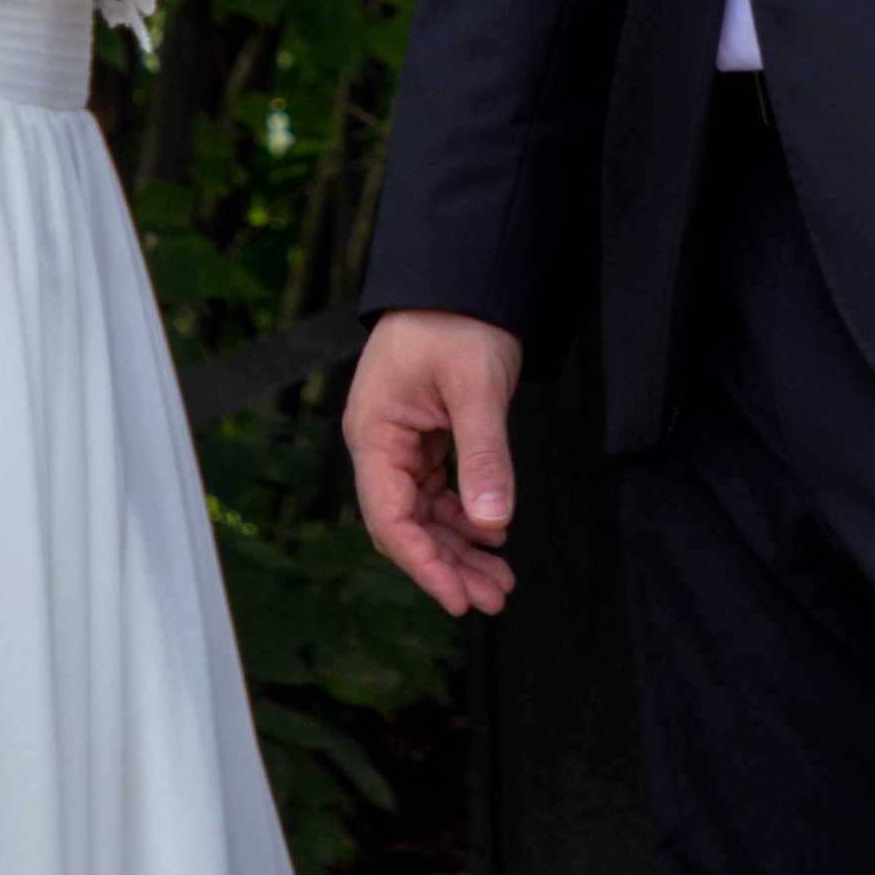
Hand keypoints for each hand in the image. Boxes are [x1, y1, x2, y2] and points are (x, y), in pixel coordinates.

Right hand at [343, 308, 523, 618]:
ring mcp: (398, 441)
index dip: (424, 564)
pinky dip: (463, 516)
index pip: (391, 518)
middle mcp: (378, 443)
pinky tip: (493, 532)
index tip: (457, 599)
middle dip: (448, 564)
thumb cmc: (458, 319)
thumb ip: (484, 454)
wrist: (461, 275)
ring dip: (458, 547)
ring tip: (500, 578)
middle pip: (406, 524)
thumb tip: (493, 522)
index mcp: (375, 433)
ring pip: (423, 513)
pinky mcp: (421, 435)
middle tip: (494, 596)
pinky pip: (435, 491)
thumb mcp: (477, 385)